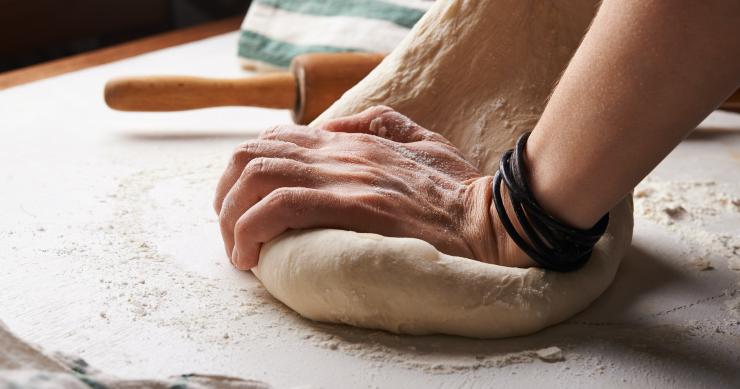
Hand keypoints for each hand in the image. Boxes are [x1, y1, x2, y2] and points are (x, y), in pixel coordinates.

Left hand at [214, 106, 533, 269]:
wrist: (491, 220)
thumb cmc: (459, 190)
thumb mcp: (422, 139)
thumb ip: (380, 123)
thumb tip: (336, 124)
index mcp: (352, 141)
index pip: (275, 140)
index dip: (246, 172)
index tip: (244, 208)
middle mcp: (341, 153)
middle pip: (252, 155)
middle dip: (226, 195)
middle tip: (232, 232)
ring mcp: (346, 177)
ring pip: (258, 178)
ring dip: (232, 217)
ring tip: (238, 251)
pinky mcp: (354, 206)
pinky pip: (281, 207)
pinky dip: (252, 229)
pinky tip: (252, 255)